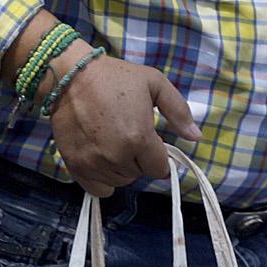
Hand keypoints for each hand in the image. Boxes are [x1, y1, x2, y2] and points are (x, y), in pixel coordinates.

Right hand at [46, 53, 198, 197]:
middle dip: (140, 160)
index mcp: (139, 138)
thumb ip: (178, 111)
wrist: (70, 76)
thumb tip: (196, 137)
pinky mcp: (75, 165)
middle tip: (130, 136)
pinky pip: (98, 190)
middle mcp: (117, 156)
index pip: (159, 168)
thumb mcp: (154, 83)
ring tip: (115, 145)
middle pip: (139, 175)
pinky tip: (103, 162)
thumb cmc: (115, 77)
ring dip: (122, 169)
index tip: (151, 141)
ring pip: (120, 182)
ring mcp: (94, 163)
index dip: (158, 155)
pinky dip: (103, 181)